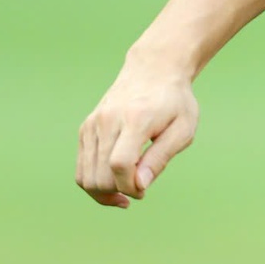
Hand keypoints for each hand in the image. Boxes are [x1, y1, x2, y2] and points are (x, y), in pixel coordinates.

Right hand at [76, 55, 199, 207]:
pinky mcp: (85, 129)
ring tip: (126, 191)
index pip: (120, 163)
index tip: (144, 190)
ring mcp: (92, 124)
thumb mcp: (183, 129)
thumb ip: (161, 158)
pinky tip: (114, 183)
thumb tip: (140, 186)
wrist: (153, 70)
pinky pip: (81, 169)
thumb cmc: (174, 102)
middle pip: (100, 175)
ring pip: (85, 177)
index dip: (129, 186)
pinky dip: (94, 183)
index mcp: (135, 119)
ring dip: (104, 193)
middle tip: (140, 189)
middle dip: (118, 192)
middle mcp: (107, 120)